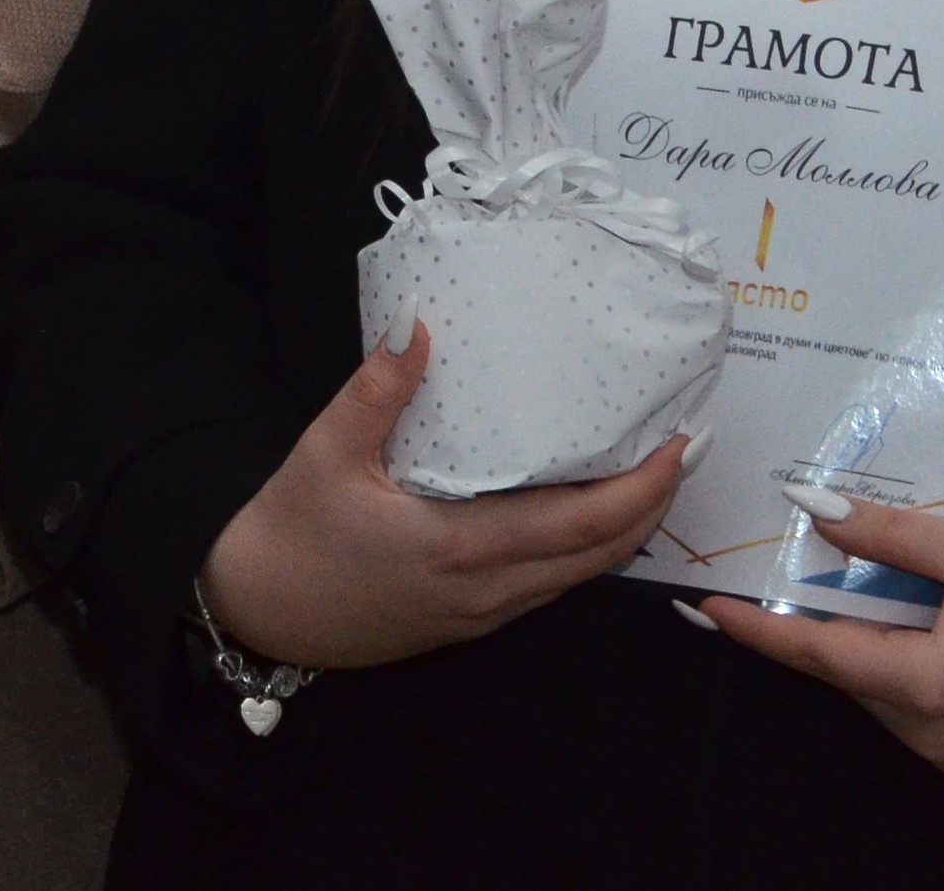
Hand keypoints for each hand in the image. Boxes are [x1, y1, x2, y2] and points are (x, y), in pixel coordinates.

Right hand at [195, 324, 681, 668]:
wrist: (259, 612)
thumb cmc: (292, 531)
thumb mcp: (325, 452)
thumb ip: (377, 391)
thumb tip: (419, 323)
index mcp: (459, 547)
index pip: (576, 527)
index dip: (638, 491)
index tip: (677, 445)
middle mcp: (486, 590)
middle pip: (597, 559)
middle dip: (651, 507)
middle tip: (684, 448)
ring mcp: (481, 613)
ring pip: (578, 579)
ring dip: (624, 531)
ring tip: (650, 474)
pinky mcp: (470, 620)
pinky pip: (548, 586)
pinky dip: (585, 550)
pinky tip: (587, 512)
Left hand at [700, 493, 943, 773]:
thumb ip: (889, 533)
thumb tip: (808, 507)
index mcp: (927, 688)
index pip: (815, 654)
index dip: (754, 627)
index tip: (701, 606)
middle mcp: (928, 733)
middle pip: (841, 668)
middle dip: (805, 618)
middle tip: (759, 570)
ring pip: (870, 682)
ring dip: (853, 633)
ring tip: (835, 578)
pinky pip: (904, 696)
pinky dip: (888, 653)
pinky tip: (899, 612)